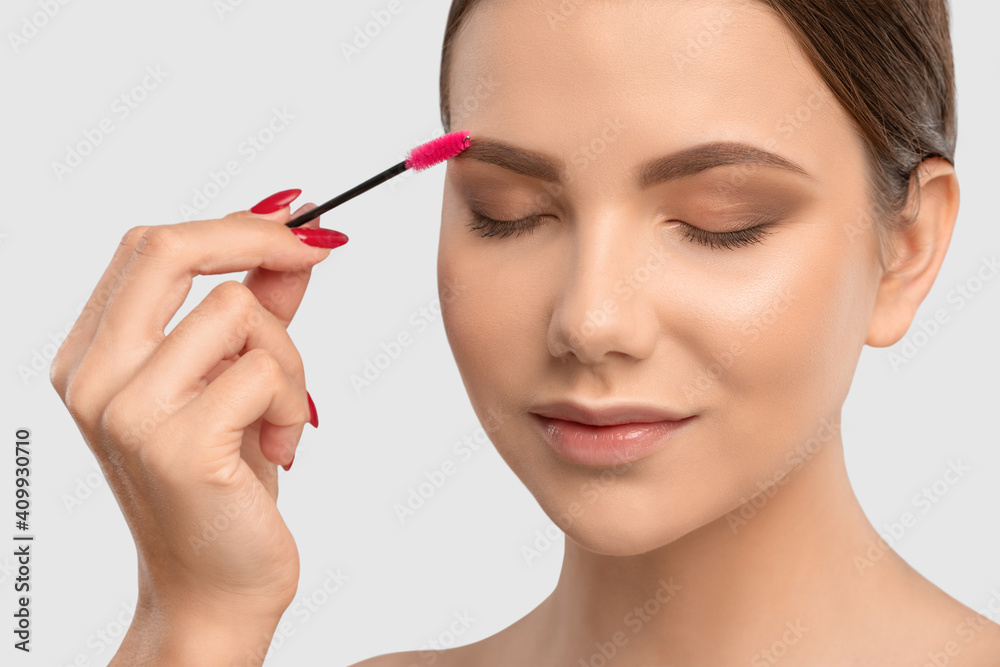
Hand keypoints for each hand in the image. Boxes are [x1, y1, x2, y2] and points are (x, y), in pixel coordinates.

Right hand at [49, 190, 346, 663]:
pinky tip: (281, 453)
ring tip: (284, 419)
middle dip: (259, 237)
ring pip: (241, 311)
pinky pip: (268, 372)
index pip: (149, 249)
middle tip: (316, 250)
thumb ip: (258, 313)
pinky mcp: (178, 445)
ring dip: (290, 360)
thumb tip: (295, 247)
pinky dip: (295, 406)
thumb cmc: (223, 489)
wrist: (214, 592)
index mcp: (93, 357)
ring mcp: (129, 411)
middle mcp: (94, 378)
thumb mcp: (235, 386)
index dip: (231, 225)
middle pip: (168, 248)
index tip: (295, 224)